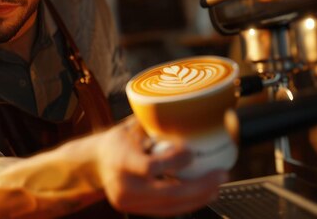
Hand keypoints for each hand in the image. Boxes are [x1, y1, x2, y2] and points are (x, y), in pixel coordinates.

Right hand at [95, 116, 228, 216]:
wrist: (95, 163)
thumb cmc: (119, 140)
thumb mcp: (132, 126)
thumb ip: (157, 123)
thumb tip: (192, 109)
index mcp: (120, 159)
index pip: (150, 166)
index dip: (174, 161)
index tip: (192, 151)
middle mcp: (123, 185)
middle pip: (167, 192)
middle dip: (200, 186)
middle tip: (221, 174)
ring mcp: (129, 202)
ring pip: (170, 206)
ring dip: (199, 197)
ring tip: (218, 185)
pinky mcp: (135, 211)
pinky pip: (166, 210)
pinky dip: (188, 203)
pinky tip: (204, 194)